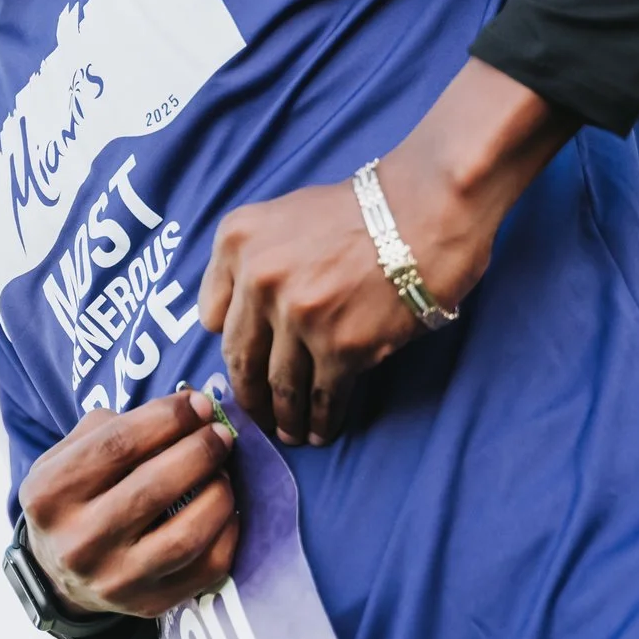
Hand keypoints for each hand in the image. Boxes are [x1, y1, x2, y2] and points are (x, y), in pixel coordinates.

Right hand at [17, 389, 241, 619]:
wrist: (58, 574)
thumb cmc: (73, 499)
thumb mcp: (67, 456)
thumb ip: (113, 427)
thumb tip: (186, 409)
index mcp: (50, 494)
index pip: (117, 445)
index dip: (167, 418)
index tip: (199, 403)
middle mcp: (78, 542)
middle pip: (153, 487)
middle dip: (199, 451)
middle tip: (220, 434)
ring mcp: (115, 580)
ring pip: (186, 535)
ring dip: (218, 493)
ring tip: (223, 472)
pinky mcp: (149, 604)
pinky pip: (206, 568)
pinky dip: (228, 532)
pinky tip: (225, 509)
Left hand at [196, 61, 577, 446]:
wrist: (426, 206)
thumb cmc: (363, 208)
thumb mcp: (283, 214)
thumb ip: (253, 260)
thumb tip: (241, 320)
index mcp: (237, 241)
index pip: (212, 316)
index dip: (230, 347)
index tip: (240, 368)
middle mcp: (258, 278)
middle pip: (240, 357)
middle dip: (250, 395)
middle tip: (257, 418)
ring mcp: (298, 315)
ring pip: (280, 384)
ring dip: (283, 417)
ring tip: (289, 432)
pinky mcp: (342, 346)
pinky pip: (322, 396)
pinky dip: (321, 420)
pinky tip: (321, 431)